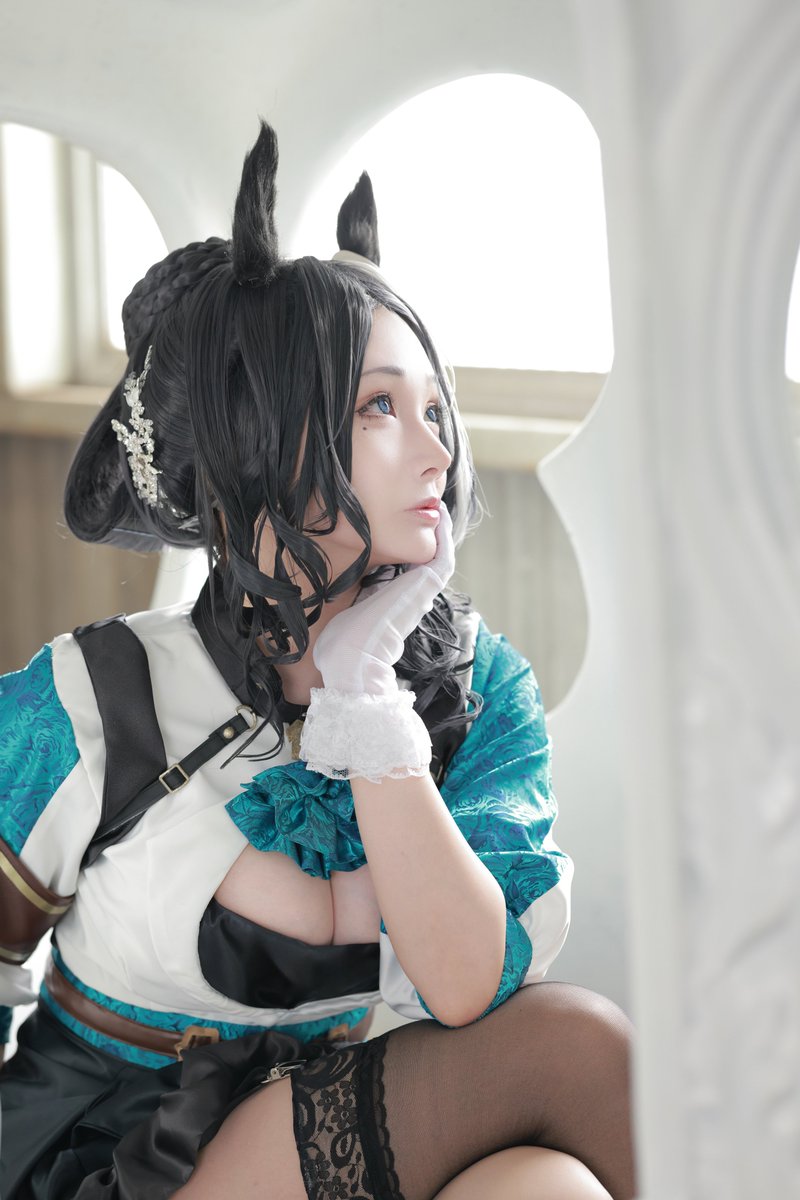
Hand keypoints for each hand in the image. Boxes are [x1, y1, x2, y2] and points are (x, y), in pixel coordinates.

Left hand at [313, 502, 454, 694]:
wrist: (351, 660)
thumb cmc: (341, 645)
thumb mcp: (344, 610)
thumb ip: (350, 594)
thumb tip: (339, 578)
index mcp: (392, 602)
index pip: (406, 571)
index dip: (407, 549)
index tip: (402, 527)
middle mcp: (409, 598)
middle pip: (425, 562)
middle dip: (427, 536)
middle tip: (427, 509)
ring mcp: (418, 594)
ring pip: (439, 558)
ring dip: (440, 533)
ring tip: (436, 507)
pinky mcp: (424, 589)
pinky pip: (442, 559)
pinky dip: (444, 538)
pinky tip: (439, 516)